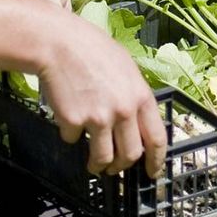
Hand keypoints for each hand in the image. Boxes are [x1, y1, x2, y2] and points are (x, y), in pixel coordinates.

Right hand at [36, 17, 167, 178]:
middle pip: (130, 155)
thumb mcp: (126, 68)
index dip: (156, 160)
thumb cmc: (92, 49)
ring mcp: (98, 119)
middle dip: (122, 166)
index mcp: (140, 97)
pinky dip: (71, 135)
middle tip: (115, 168)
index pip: (156, 138)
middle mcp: (123, 111)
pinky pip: (73, 139)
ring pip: (103, 158)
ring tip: (93, 163)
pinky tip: (68, 118)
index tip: (152, 172)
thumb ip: (134, 95)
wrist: (59, 43)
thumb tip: (136, 120)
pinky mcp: (74, 122)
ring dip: (98, 165)